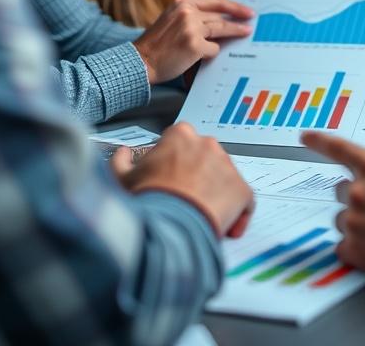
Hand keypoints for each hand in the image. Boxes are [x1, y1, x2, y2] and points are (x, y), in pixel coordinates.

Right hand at [111, 123, 253, 237]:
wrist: (168, 225)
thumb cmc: (146, 200)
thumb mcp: (121, 178)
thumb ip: (121, 161)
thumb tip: (123, 154)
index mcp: (180, 136)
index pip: (180, 143)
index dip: (172, 163)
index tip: (167, 178)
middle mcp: (208, 145)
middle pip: (205, 159)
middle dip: (196, 176)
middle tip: (183, 198)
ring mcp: (228, 167)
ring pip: (223, 179)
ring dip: (214, 194)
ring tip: (198, 215)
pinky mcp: (243, 191)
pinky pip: (242, 202)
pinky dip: (235, 214)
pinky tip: (223, 228)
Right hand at [133, 0, 253, 84]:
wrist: (140, 62)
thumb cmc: (156, 45)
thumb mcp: (171, 21)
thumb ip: (192, 17)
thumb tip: (220, 20)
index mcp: (181, 3)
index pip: (214, 0)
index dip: (232, 5)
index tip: (245, 10)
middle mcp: (187, 12)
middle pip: (220, 16)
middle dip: (237, 20)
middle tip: (251, 22)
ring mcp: (191, 28)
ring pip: (221, 30)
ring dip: (234, 33)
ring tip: (246, 33)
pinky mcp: (194, 45)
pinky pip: (214, 48)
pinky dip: (210, 54)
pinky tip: (201, 58)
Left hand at [301, 131, 364, 281]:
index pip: (340, 148)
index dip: (320, 141)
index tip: (305, 137)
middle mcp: (360, 192)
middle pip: (341, 191)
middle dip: (357, 198)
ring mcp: (354, 222)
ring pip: (343, 221)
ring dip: (357, 225)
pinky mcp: (355, 251)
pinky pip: (344, 248)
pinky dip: (357, 250)